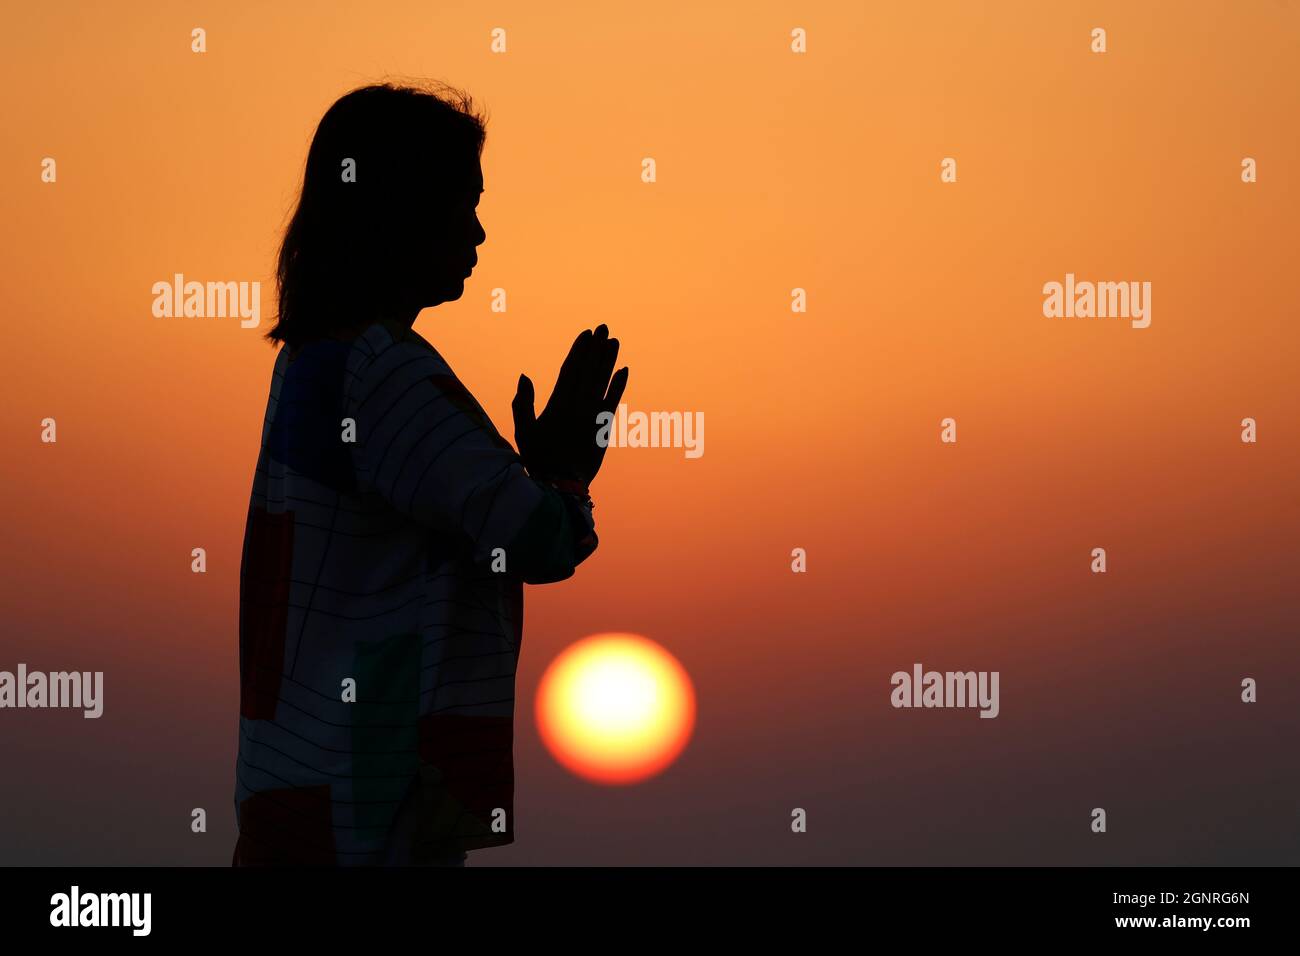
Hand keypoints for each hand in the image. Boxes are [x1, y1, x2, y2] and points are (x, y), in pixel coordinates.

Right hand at [512, 324, 628, 487]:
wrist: (562, 486)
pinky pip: (613, 403)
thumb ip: (522, 403)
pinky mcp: (604, 429)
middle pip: (589, 371)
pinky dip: (619, 386)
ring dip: (609, 361)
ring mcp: (592, 418)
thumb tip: (524, 376)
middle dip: (596, 348)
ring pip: (602, 383)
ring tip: (614, 341)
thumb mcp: (523, 432)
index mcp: (556, 406)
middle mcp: (577, 408)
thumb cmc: (538, 459)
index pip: (570, 370)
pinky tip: (624, 370)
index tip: (585, 334)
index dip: (579, 351)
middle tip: (604, 327)